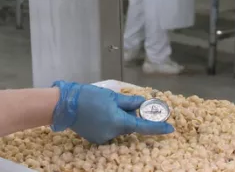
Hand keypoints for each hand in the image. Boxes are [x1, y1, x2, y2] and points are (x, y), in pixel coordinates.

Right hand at [51, 81, 173, 144]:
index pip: (143, 126)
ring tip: (105, 105)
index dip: (157, 127)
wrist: (64, 105)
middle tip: (122, 103)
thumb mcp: (112, 96)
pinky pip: (109, 130)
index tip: (170, 129)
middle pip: (129, 126)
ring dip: (118, 119)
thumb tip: (143, 104)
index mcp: (119, 121)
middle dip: (130, 116)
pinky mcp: (95, 139)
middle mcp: (112, 134)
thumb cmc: (88, 96)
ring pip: (119, 128)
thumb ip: (129, 102)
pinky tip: (98, 113)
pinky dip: (109, 123)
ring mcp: (103, 138)